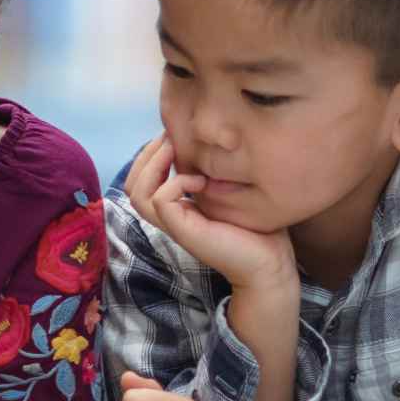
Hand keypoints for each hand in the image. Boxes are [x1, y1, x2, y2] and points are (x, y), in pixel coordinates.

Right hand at [124, 135, 295, 291]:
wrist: (269, 263)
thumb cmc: (256, 227)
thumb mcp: (228, 190)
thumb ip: (210, 172)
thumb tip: (204, 142)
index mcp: (176, 208)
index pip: (139, 180)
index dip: (148, 155)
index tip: (174, 137)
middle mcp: (169, 217)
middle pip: (130, 185)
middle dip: (146, 154)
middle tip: (171, 138)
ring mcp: (174, 226)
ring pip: (137, 193)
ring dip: (153, 165)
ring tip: (176, 152)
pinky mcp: (183, 232)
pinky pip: (160, 200)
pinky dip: (176, 182)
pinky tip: (201, 181)